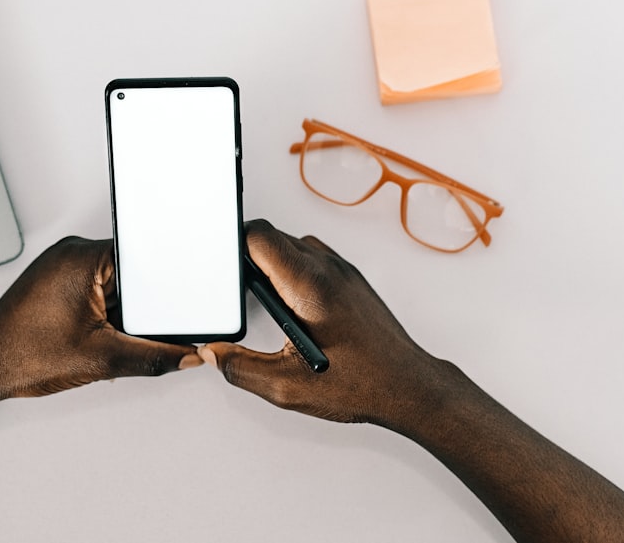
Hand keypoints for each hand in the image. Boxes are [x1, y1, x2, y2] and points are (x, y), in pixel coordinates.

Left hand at [0, 236, 202, 404]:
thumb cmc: (22, 353)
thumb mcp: (102, 358)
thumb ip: (152, 357)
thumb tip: (183, 355)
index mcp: (83, 257)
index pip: (143, 257)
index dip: (160, 287)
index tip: (168, 307)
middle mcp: (71, 252)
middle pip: (130, 274)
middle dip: (135, 307)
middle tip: (118, 332)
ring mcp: (62, 265)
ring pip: (114, 285)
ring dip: (116, 313)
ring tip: (93, 334)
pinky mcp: (57, 280)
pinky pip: (96, 290)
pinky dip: (101, 314)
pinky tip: (86, 334)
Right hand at [201, 220, 442, 428]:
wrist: (409, 386)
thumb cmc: (363, 384)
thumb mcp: (287, 386)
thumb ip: (240, 367)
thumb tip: (214, 352)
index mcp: (309, 286)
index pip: (260, 235)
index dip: (233, 244)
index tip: (221, 264)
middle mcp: (328, 269)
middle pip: (273, 236)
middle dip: (247, 258)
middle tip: (237, 290)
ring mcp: (342, 270)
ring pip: (293, 244)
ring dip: (271, 263)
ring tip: (265, 299)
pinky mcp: (351, 279)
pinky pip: (312, 256)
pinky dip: (292, 270)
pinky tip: (290, 303)